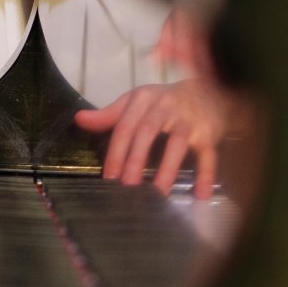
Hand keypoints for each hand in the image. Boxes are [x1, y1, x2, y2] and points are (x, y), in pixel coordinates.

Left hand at [74, 76, 234, 198]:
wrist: (205, 92)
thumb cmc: (163, 102)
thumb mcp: (135, 103)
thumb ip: (108, 115)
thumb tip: (79, 119)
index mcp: (143, 99)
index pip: (125, 126)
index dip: (116, 152)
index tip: (108, 177)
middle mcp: (165, 106)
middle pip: (147, 132)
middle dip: (136, 160)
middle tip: (127, 187)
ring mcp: (188, 119)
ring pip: (177, 142)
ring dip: (167, 168)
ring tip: (158, 194)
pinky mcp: (208, 132)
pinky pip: (208, 154)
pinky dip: (205, 174)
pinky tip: (200, 194)